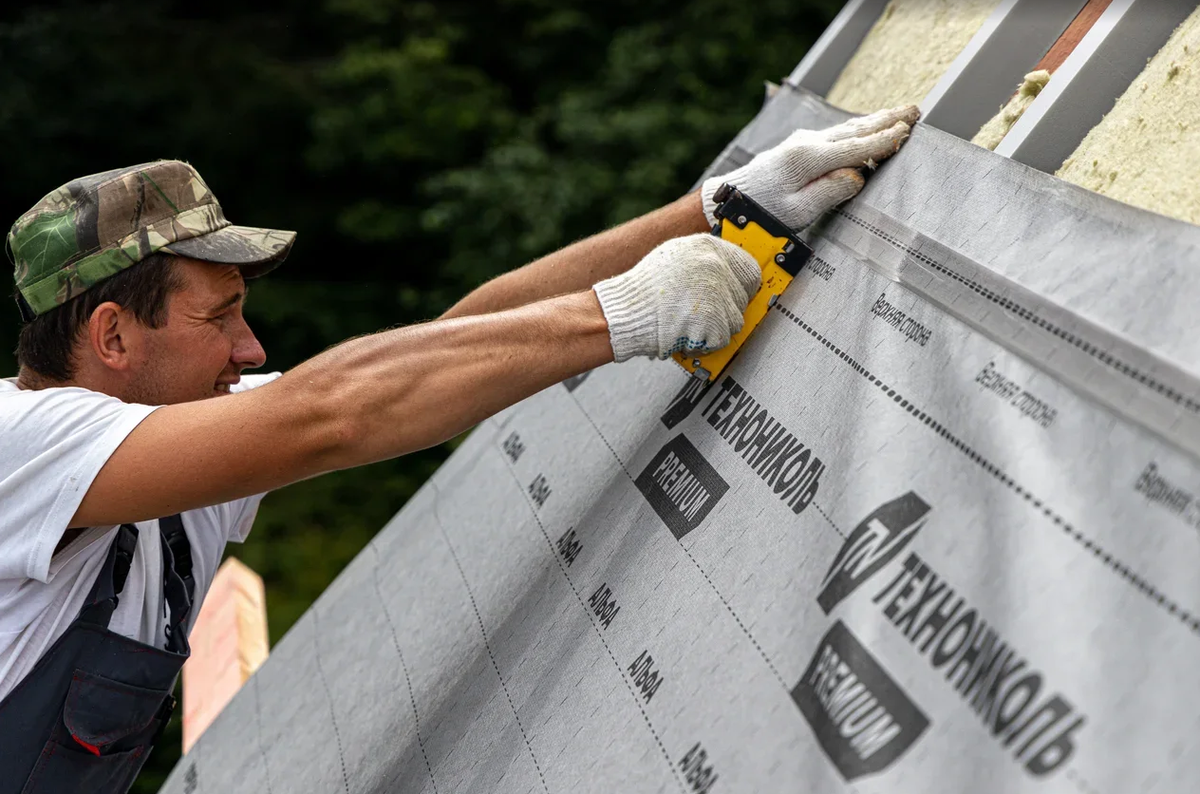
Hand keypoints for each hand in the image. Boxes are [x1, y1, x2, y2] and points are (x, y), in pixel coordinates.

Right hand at [593, 234, 759, 361]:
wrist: (624, 312)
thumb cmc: (643, 289)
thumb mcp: (675, 257)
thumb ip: (703, 261)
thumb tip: (729, 273)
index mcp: (708, 247)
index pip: (749, 268)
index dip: (744, 286)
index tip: (739, 294)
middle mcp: (716, 267)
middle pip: (743, 297)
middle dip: (726, 310)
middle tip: (704, 314)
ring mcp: (716, 294)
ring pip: (735, 320)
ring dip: (716, 328)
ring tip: (690, 322)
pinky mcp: (713, 321)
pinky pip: (722, 338)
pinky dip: (706, 343)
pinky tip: (687, 333)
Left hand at [701, 105, 919, 229]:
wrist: (729, 201)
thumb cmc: (762, 212)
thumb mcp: (798, 211)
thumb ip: (830, 191)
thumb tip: (857, 174)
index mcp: (808, 159)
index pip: (855, 147)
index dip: (883, 141)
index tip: (907, 133)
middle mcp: (806, 143)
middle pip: (854, 129)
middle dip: (886, 120)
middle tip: (915, 110)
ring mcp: (801, 142)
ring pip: (845, 128)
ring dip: (874, 119)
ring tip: (899, 112)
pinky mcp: (797, 147)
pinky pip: (835, 133)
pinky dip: (856, 127)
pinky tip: (866, 124)